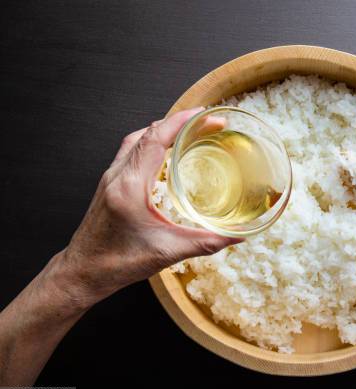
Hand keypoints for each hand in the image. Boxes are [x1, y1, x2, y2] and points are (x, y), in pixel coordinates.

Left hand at [55, 108, 241, 307]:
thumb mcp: (168, 252)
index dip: (180, 121)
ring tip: (188, 133)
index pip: (155, 139)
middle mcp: (117, 175)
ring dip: (163, 131)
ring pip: (137, 140)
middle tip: (205, 124)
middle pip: (148, 133)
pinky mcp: (109, 184)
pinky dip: (151, 144)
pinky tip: (165, 156)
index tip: (203, 114)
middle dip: (179, 123)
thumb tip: (237, 237)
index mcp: (130, 186)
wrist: (83, 272)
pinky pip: (131, 152)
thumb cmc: (116, 262)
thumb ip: (206, 243)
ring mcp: (110, 178)